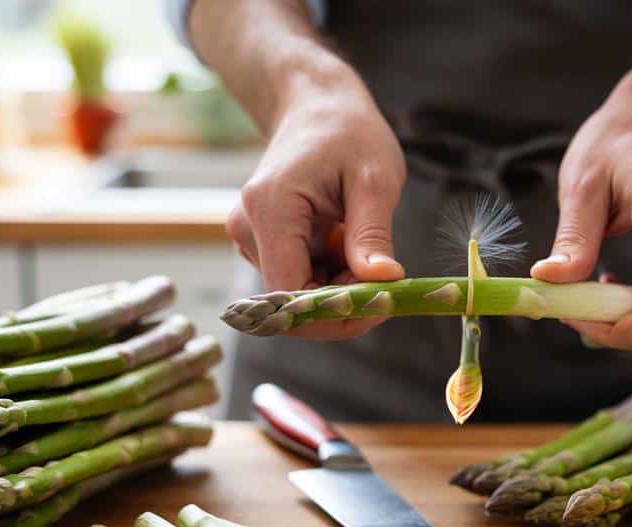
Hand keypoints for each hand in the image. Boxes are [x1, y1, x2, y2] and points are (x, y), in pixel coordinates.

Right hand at [227, 79, 405, 338]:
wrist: (316, 106)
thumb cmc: (348, 133)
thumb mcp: (374, 179)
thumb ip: (373, 233)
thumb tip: (383, 283)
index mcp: (270, 209)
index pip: (291, 295)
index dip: (335, 314)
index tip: (382, 303)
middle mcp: (247, 228)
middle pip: (293, 300)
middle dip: (342, 301)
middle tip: (383, 275)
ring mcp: (249, 236)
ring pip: (298, 292)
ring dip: (338, 284)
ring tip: (359, 238)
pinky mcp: (259, 241)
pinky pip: (297, 277)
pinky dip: (329, 272)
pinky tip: (343, 238)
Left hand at [531, 92, 631, 350]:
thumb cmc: (617, 144)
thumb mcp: (582, 185)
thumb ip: (573, 240)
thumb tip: (549, 281)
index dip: (616, 333)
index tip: (574, 312)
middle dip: (614, 325)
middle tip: (572, 297)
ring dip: (624, 315)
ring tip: (592, 280)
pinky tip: (617, 278)